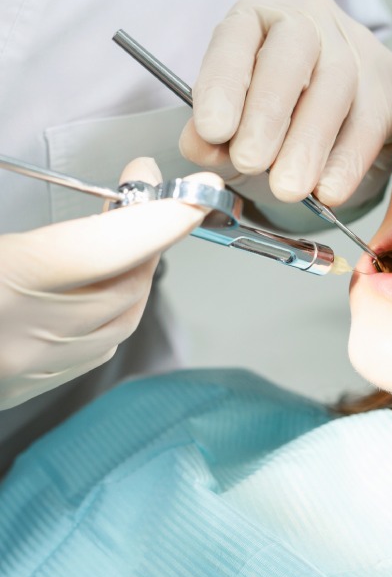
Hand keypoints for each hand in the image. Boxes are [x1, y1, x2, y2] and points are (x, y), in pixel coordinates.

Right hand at [0, 158, 211, 409]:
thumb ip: (26, 239)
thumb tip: (78, 216)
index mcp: (2, 286)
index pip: (103, 250)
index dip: (156, 219)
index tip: (187, 191)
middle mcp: (24, 334)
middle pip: (124, 283)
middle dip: (148, 234)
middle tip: (143, 190)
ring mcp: (29, 367)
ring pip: (122, 318)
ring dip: (139, 270)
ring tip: (129, 229)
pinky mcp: (26, 385)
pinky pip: (101, 345)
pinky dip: (118, 306)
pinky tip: (106, 281)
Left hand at [179, 0, 391, 210]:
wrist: (341, 128)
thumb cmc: (280, 121)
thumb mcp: (237, 128)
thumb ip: (215, 138)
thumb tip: (201, 147)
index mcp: (258, 18)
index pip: (236, 39)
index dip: (223, 83)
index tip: (213, 131)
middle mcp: (309, 19)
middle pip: (292, 53)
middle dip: (268, 112)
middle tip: (250, 161)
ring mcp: (356, 45)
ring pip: (336, 84)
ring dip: (308, 143)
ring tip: (287, 188)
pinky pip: (370, 121)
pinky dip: (347, 162)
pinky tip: (328, 192)